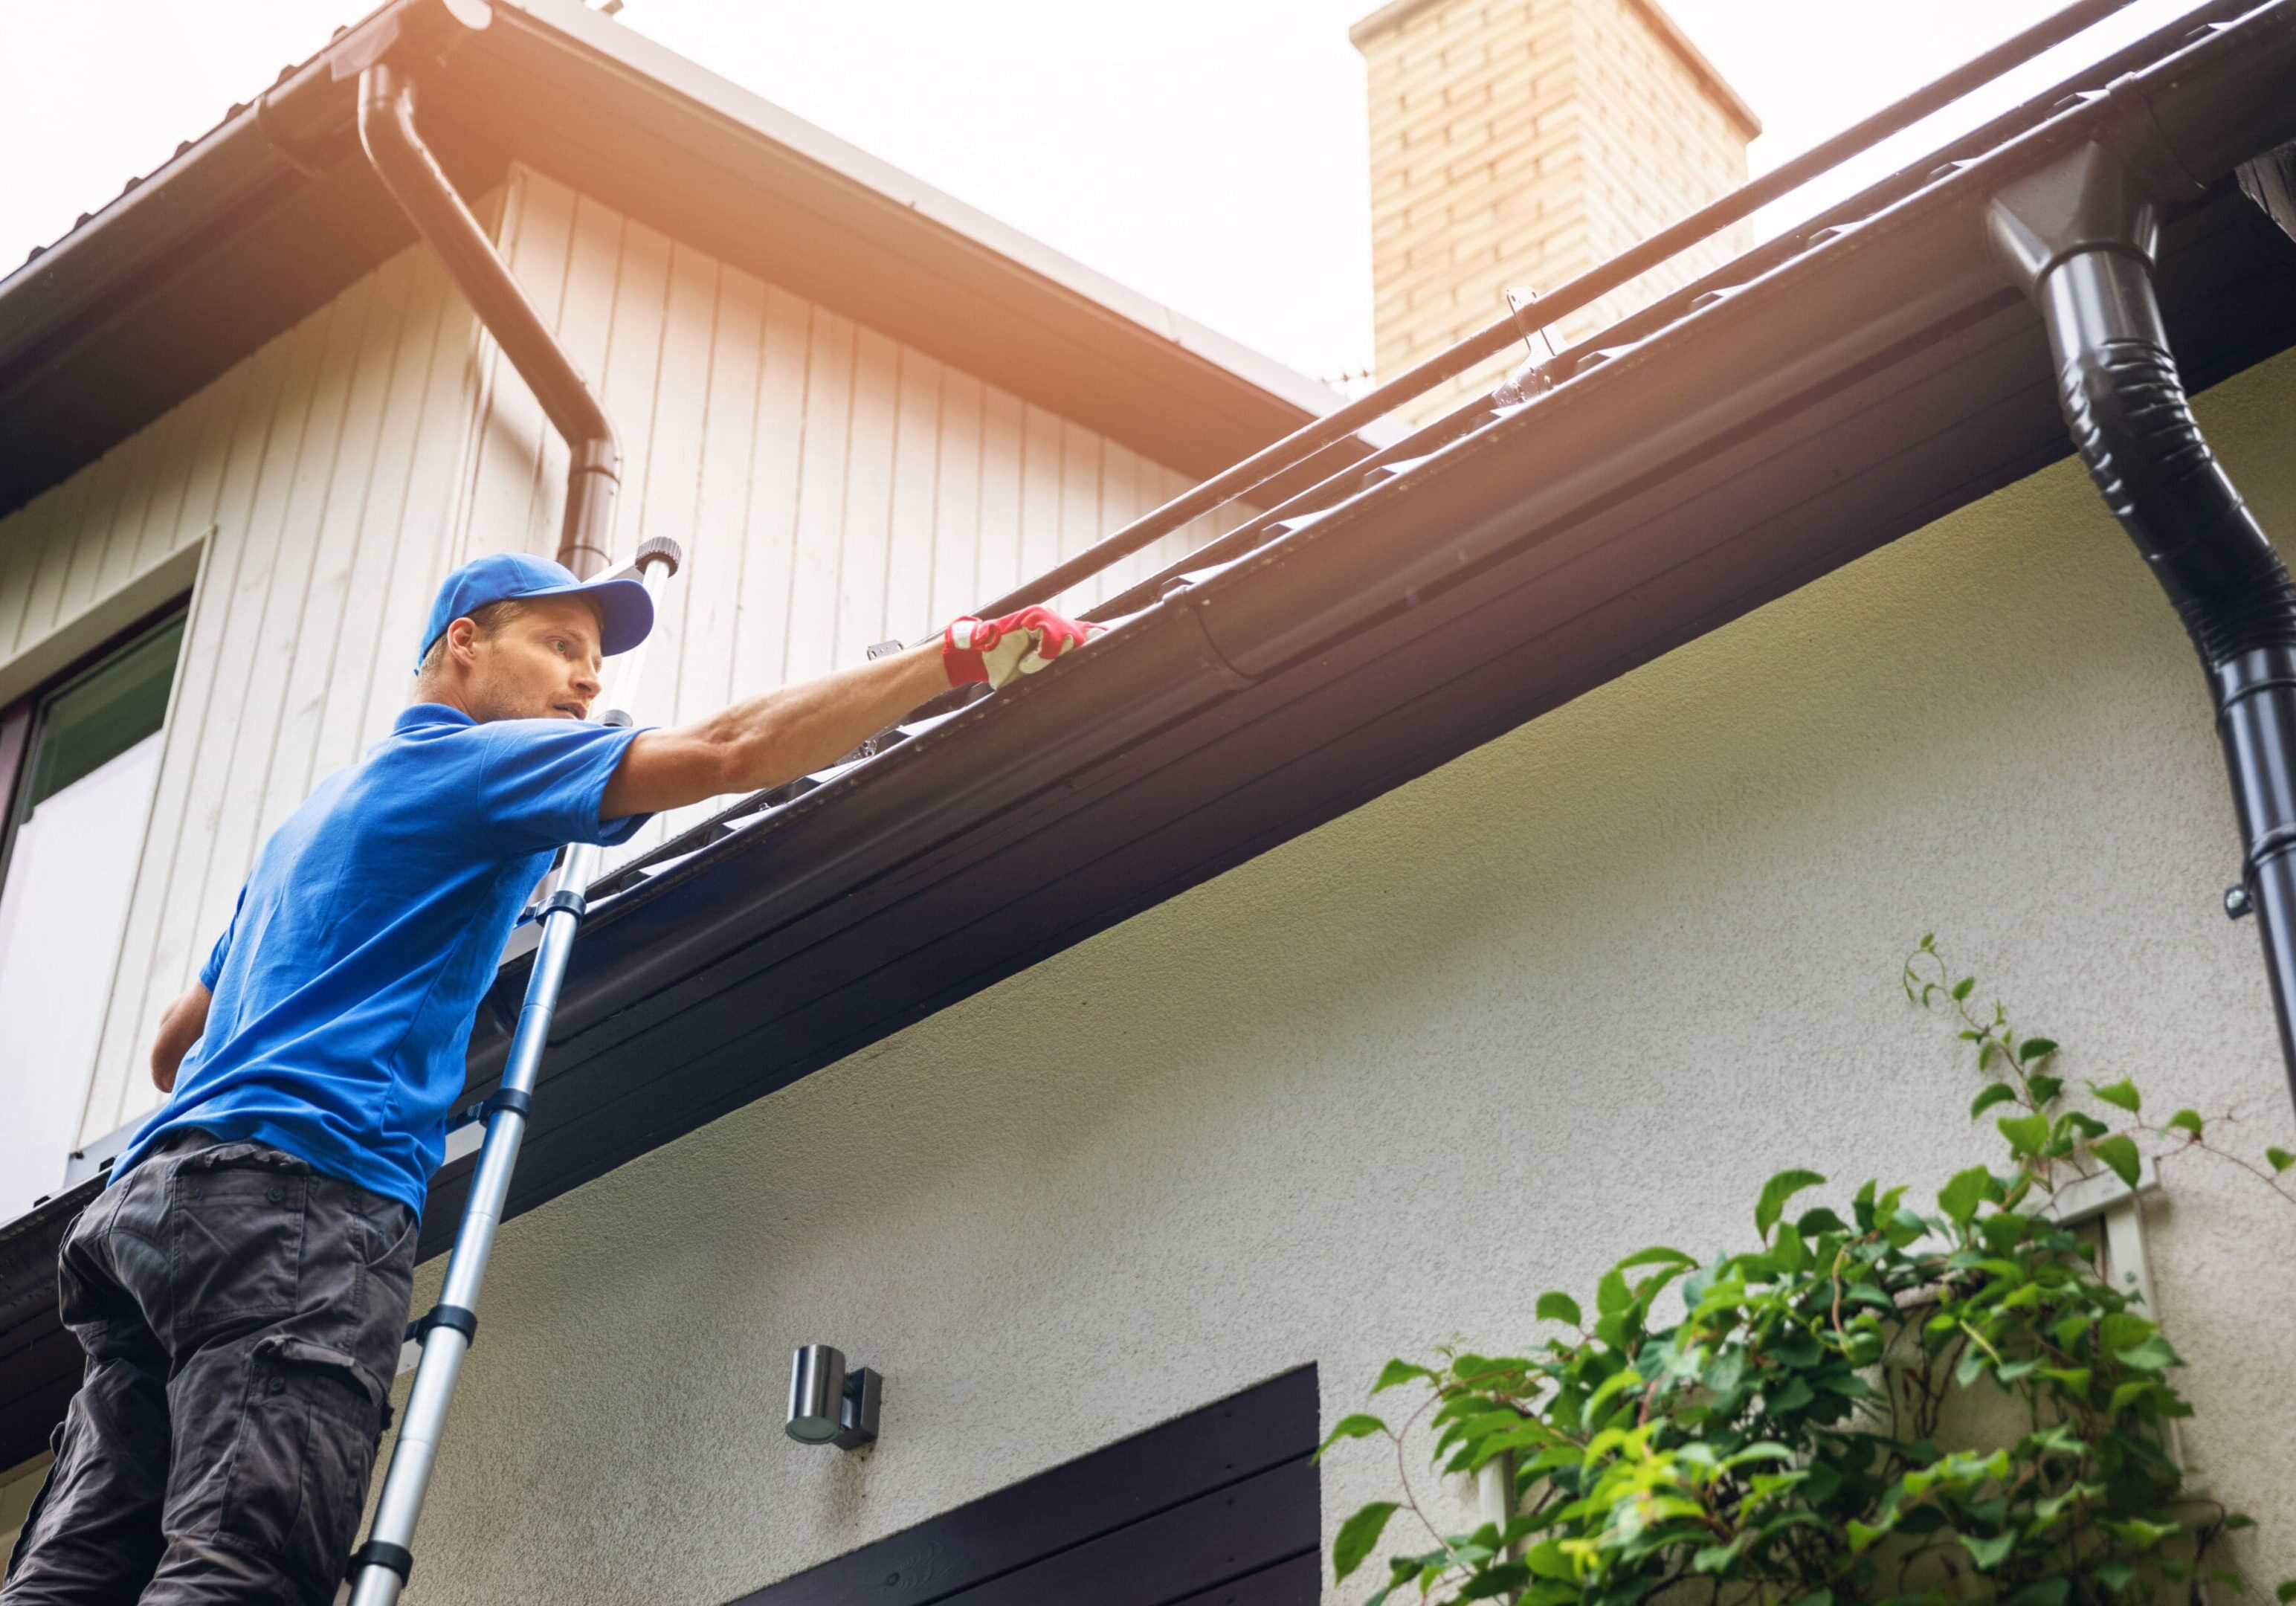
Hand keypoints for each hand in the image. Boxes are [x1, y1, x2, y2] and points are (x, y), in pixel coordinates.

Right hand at [942, 606, 1105, 689]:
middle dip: (1079, 653)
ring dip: (1051, 658)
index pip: (1093, 633)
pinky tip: (1026, 662)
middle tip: (1045, 669)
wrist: (978, 659)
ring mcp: (1047, 617)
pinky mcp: (1034, 615)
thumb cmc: (1007, 669)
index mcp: (1061, 636)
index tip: (1122, 643)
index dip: (1107, 637)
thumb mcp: (1036, 675)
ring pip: (1069, 638)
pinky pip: (1050, 636)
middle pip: (1086, 636)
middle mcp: (1058, 623)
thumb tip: (1085, 683)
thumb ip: (1057, 672)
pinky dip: (1041, 654)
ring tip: (1030, 667)